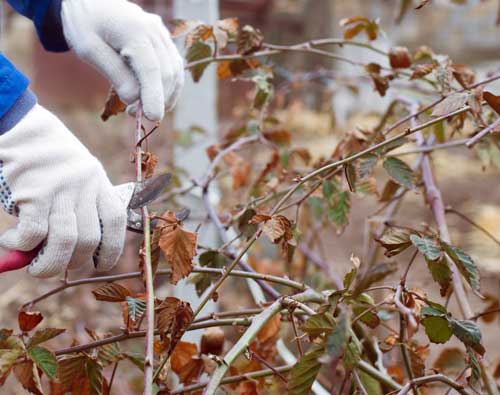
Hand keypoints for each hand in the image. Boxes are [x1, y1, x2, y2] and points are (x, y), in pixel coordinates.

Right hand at [0, 105, 133, 277]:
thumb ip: (78, 207)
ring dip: (48, 264)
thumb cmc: (46, 156)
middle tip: (54, 266)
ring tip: (34, 267)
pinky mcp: (34, 192)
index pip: (114, 222)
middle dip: (73, 263)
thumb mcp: (75, 175)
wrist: (20, 126)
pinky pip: (34, 233)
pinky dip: (22, 245)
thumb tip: (69, 254)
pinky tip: (11, 241)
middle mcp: (84, 186)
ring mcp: (61, 189)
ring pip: (65, 242)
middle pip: (89, 239)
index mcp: (98, 181)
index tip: (100, 266)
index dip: (112, 249)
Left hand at [61, 0, 184, 120]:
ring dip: (166, 95)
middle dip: (157, 99)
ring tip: (146, 109)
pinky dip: (168, 85)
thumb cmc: (84, 24)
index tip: (152, 118)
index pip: (152, 70)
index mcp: (135, 31)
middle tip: (135, 115)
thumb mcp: (88, 49)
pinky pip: (173, 66)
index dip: (154, 97)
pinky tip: (156, 97)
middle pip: (167, 73)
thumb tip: (134, 100)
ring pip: (175, 71)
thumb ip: (114, 74)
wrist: (88, 0)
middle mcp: (154, 31)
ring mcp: (162, 34)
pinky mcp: (163, 40)